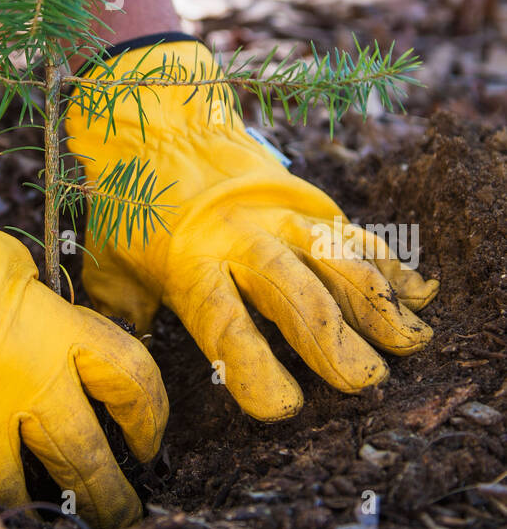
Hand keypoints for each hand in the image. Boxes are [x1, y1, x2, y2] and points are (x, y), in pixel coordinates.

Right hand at [0, 132, 167, 528]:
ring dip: (25, 506)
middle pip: (84, 458)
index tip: (149, 443)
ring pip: (11, 491)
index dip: (150, 418)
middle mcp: (24, 382)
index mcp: (56, 330)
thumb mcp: (15, 269)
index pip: (130, 380)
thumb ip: (46, 316)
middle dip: (108, 500)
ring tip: (35, 517)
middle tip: (117, 521)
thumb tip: (61, 348)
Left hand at [66, 40, 437, 420]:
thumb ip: (125, 320)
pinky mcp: (307, 202)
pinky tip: (420, 294)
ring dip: (377, 303)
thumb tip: (124, 379)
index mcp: (190, 264)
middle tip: (364, 381)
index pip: (225, 324)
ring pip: (336, 260)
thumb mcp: (109, 263)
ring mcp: (281, 218)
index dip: (255, 367)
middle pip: (295, 294)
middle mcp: (241, 241)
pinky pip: (355, 235)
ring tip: (409, 343)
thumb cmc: (129, 206)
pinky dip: (390, 264)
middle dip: (334, 341)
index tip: (284, 407)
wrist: (156, 121)